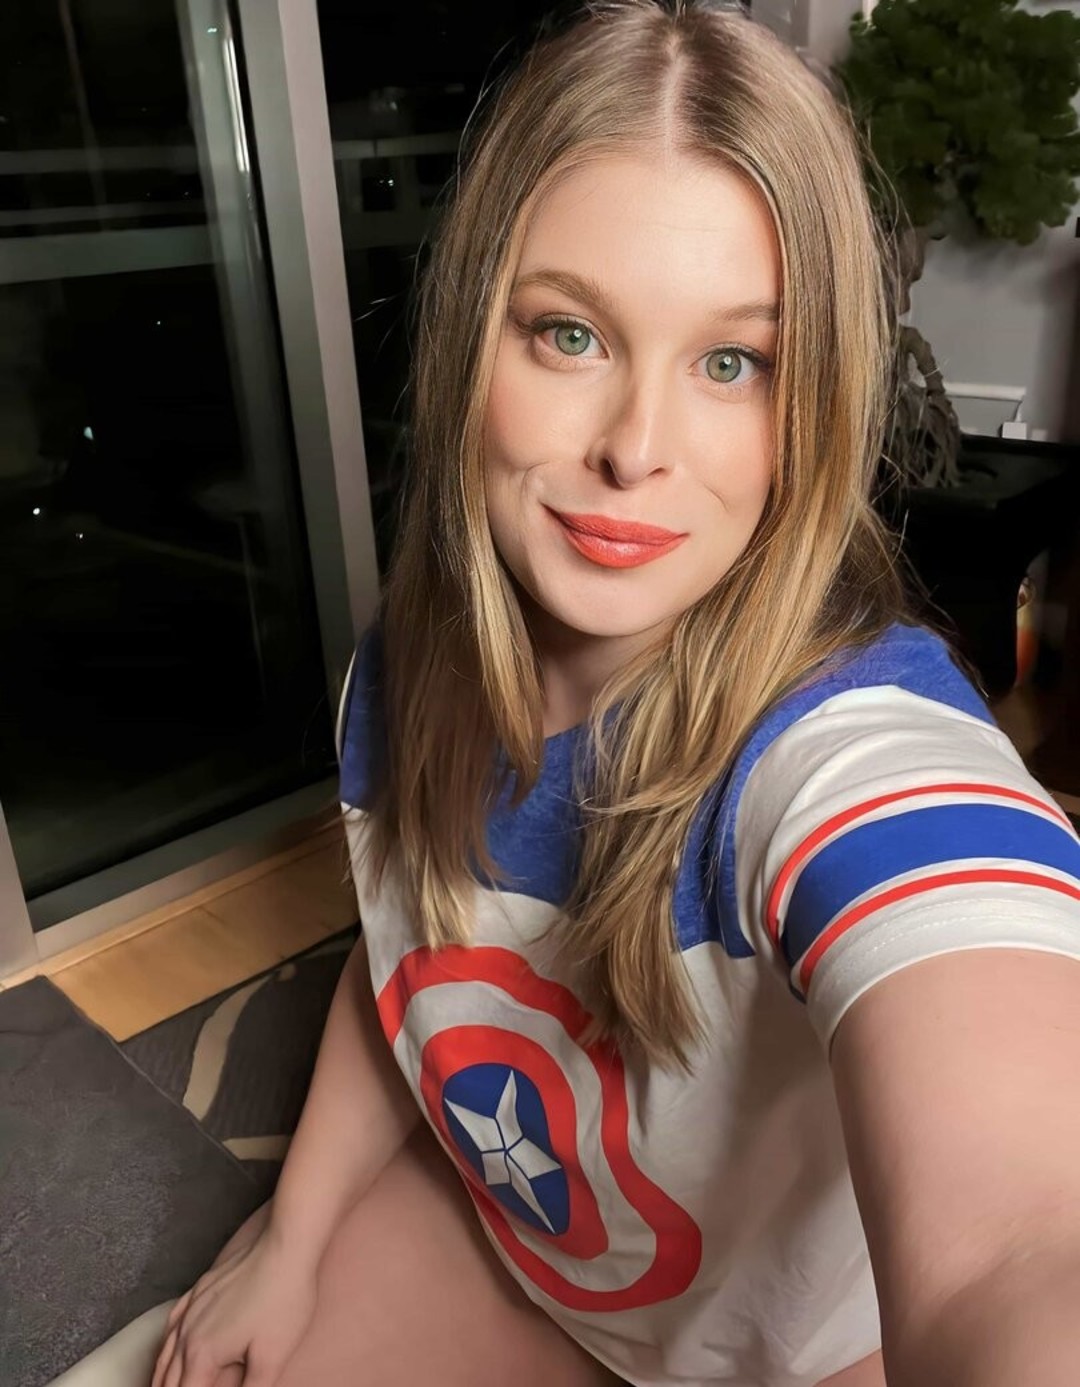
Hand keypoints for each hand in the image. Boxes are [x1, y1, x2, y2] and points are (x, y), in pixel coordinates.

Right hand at [150, 1226, 317, 1386]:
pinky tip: (170, 1348)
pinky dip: (166, 1346)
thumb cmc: (283, 1301)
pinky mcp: (199, 1291)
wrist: (285, 1248)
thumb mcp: (272, 1358)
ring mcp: (191, 1309)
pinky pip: (172, 1323)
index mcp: (202, 1355)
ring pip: (164, 1354)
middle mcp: (188, 1333)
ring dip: (163, 1378)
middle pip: (167, 1380)